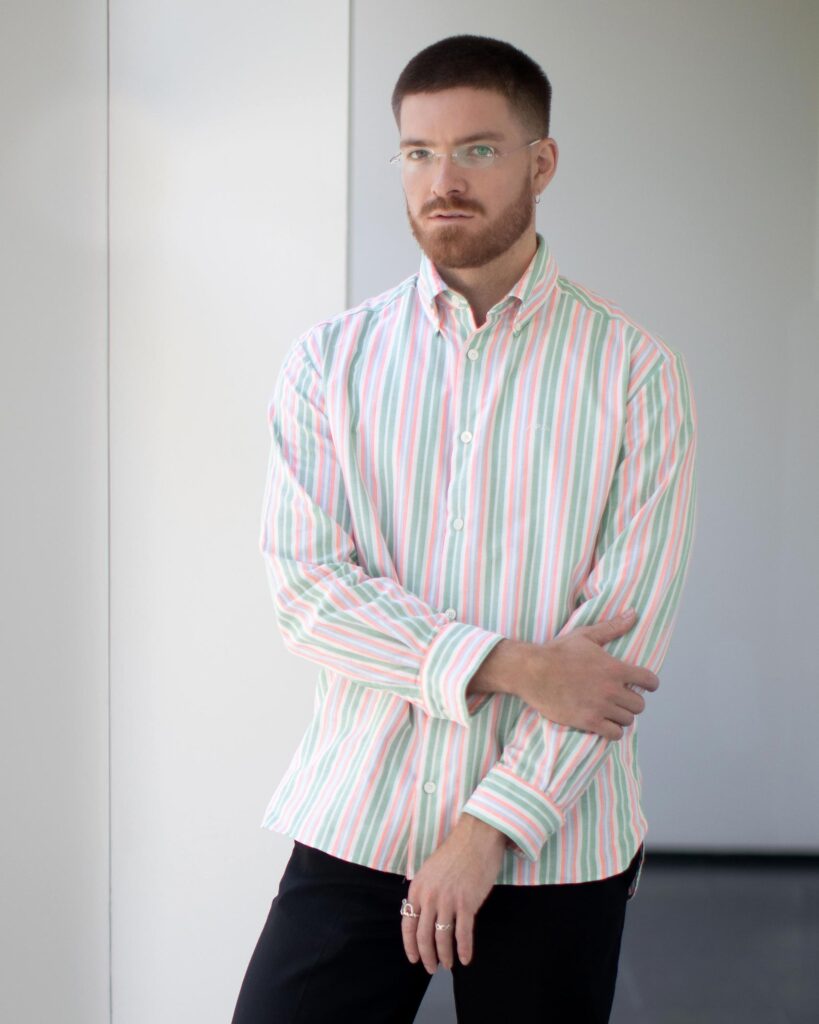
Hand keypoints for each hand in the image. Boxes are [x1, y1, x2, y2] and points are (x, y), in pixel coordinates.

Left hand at [401, 813, 505, 972]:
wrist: (476, 837)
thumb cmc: (455, 852)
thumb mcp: (430, 870)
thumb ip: (425, 891)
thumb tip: (422, 913)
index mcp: (417, 888)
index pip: (408, 924)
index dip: (410, 946)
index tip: (414, 959)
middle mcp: (430, 897)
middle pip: (424, 936)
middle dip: (427, 956)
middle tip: (431, 968)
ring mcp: (448, 901)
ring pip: (442, 938)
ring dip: (445, 956)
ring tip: (447, 965)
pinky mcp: (467, 903)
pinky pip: (463, 933)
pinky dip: (464, 949)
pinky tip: (465, 959)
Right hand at [517, 609, 658, 738]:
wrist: (532, 672)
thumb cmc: (557, 652)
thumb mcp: (586, 635)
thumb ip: (612, 627)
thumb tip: (634, 613)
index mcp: (615, 668)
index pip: (649, 680)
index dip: (650, 684)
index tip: (646, 685)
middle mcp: (611, 689)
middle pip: (639, 704)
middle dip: (632, 701)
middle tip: (621, 698)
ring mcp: (600, 707)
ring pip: (628, 720)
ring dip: (621, 716)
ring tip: (611, 711)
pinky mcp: (588, 721)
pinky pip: (614, 734)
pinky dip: (612, 731)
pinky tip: (604, 723)